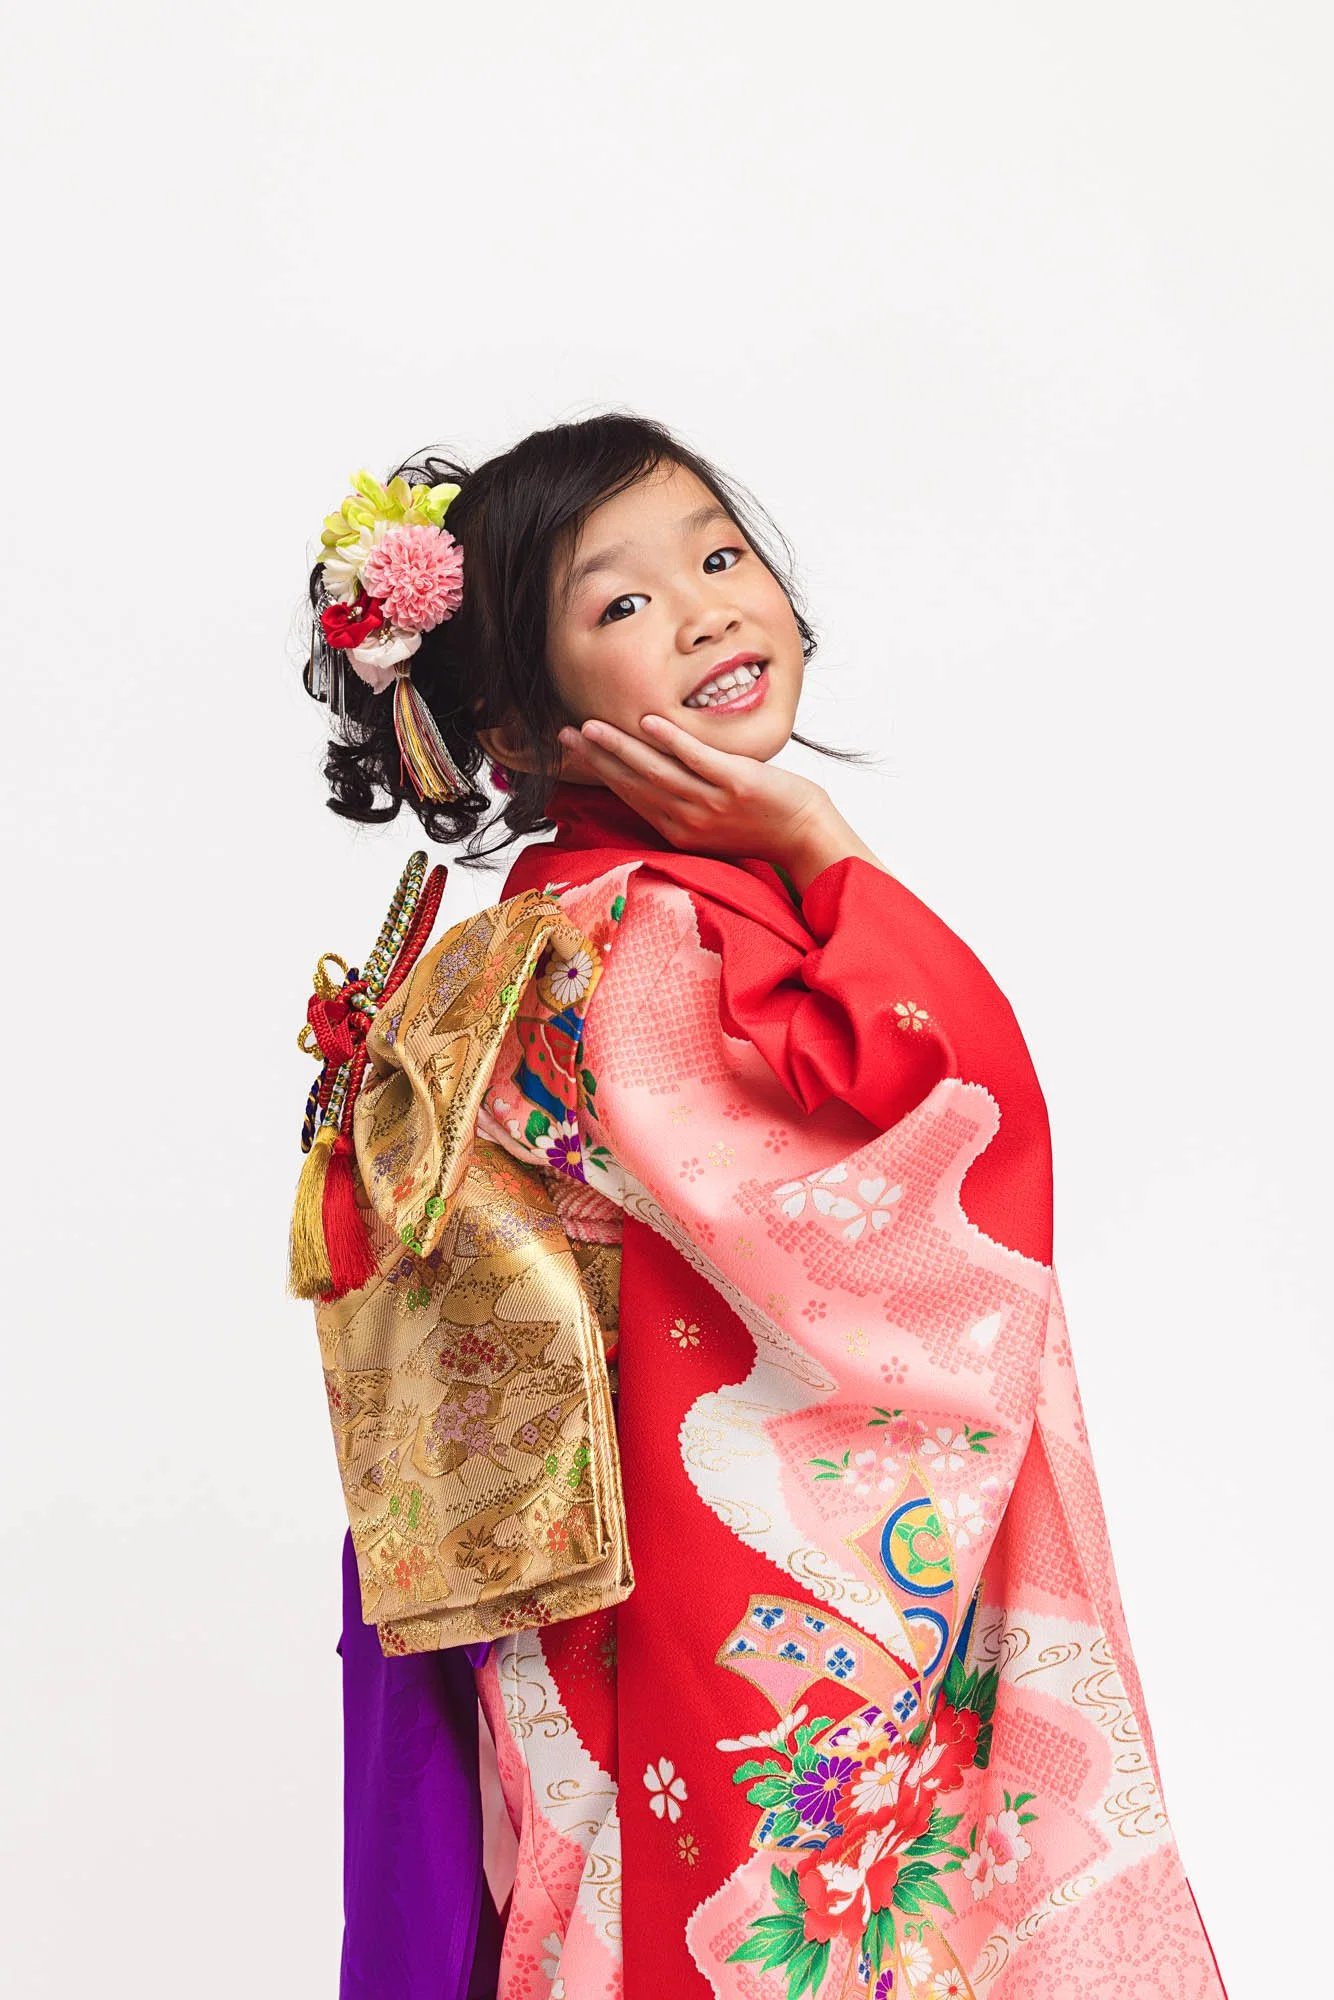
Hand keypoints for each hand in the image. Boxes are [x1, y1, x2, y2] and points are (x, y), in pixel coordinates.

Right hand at [556, 713, 881, 892]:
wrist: (805, 834)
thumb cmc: (760, 824)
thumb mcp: (710, 821)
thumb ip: (680, 801)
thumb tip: (653, 775)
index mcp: (677, 830)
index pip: (628, 794)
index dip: (597, 771)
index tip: (571, 751)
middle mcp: (688, 819)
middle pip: (632, 782)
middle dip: (596, 758)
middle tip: (564, 734)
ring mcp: (712, 803)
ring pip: (656, 771)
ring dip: (621, 747)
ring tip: (591, 727)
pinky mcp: (737, 784)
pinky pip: (699, 760)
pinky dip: (673, 741)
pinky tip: (649, 722)